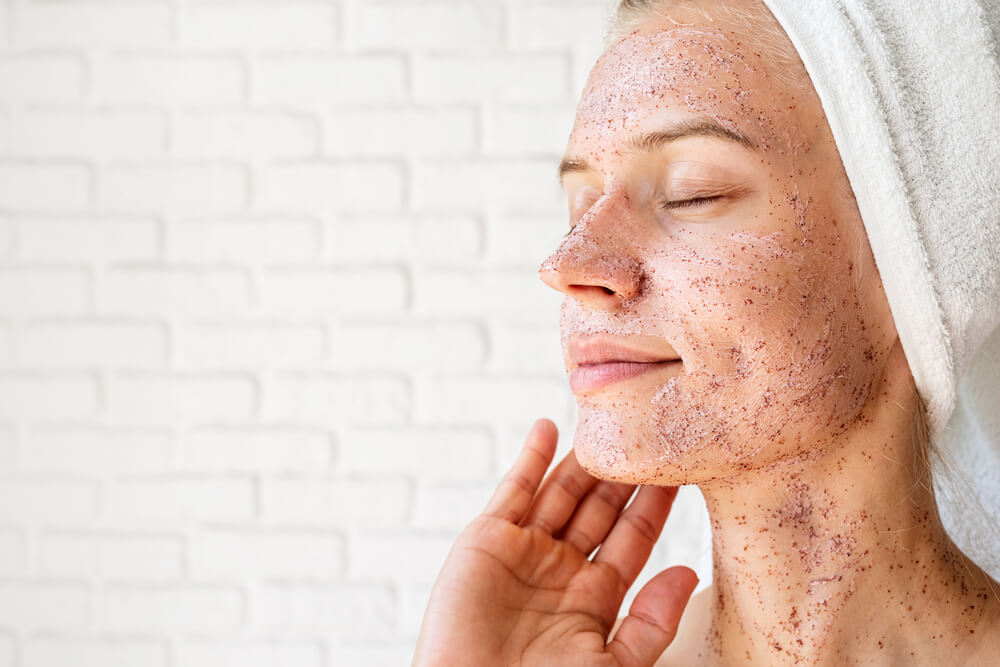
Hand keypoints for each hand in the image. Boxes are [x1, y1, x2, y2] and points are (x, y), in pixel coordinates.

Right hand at [413, 418, 697, 666]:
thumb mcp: (611, 665)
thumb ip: (651, 622)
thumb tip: (688, 573)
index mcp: (594, 598)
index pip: (633, 538)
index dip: (654, 505)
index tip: (679, 471)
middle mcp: (561, 569)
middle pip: (599, 508)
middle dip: (622, 474)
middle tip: (646, 434)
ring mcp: (523, 551)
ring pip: (561, 493)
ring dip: (583, 460)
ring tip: (608, 425)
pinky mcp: (486, 540)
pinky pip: (514, 491)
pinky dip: (530, 458)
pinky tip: (549, 427)